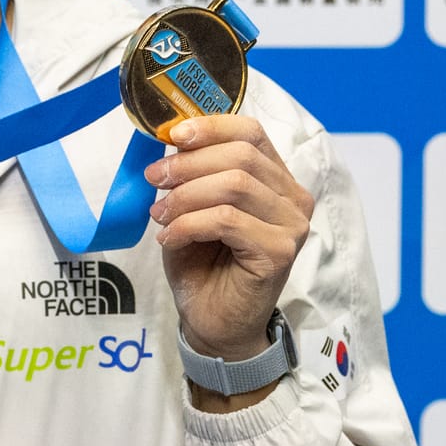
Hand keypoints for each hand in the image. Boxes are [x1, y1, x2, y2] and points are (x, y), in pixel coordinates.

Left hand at [144, 114, 312, 363]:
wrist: (213, 319)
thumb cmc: (203, 261)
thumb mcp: (191, 206)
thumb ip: (192, 173)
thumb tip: (172, 138)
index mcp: (275, 178)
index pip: (251, 132)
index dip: (211, 127)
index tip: (172, 135)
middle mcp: (292, 198)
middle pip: (240, 156)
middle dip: (188, 164)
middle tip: (153, 178)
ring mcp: (292, 225)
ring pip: (234, 185)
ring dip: (185, 196)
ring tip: (159, 214)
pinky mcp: (281, 252)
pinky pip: (227, 220)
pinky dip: (188, 224)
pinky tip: (169, 238)